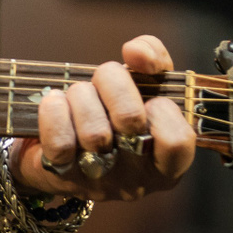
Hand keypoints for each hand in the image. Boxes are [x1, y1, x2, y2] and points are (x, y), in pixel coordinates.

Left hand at [6, 35, 194, 202]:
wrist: (59, 149)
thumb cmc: (113, 111)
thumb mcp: (144, 84)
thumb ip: (153, 58)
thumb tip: (136, 52)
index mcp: (166, 162)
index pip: (178, 138)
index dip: (162, 108)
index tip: (148, 98)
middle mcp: (136, 178)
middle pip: (130, 119)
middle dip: (111, 84)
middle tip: (102, 86)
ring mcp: (100, 180)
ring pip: (94, 130)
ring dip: (80, 97)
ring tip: (78, 98)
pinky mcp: (63, 177)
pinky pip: (60, 142)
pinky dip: (54, 112)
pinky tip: (56, 104)